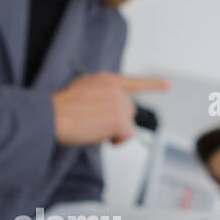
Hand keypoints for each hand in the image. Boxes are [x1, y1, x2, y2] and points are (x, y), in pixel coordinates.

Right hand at [52, 72, 167, 145]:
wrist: (51, 116)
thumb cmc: (60, 108)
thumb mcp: (82, 90)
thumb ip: (100, 93)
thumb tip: (110, 109)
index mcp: (106, 79)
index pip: (135, 82)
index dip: (153, 84)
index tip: (168, 84)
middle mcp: (116, 89)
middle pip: (129, 110)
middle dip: (117, 120)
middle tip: (95, 124)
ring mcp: (119, 104)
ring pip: (128, 123)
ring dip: (115, 130)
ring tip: (93, 128)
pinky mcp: (120, 120)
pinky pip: (127, 135)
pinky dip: (116, 140)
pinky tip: (101, 135)